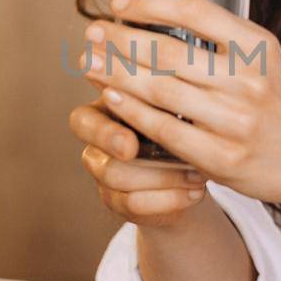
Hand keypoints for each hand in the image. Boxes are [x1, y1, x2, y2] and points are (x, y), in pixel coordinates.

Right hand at [68, 96, 209, 230]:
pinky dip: (170, 199)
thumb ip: (167, 92)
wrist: (194, 169)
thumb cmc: (183, 122)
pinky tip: (196, 192)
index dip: (103, 132)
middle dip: (118, 149)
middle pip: (92, 155)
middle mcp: (98, 145)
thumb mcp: (177, 105)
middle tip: (141, 151)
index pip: (82, 121)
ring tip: (198, 173)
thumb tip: (172, 75)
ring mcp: (105, 176)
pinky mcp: (119, 203)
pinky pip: (135, 204)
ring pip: (116, 178)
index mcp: (105, 113)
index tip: (129, 142)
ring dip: (162, 177)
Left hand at [78, 0, 280, 211]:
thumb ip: (228, 43)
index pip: (194, 9)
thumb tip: (165, 17)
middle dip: (120, 38)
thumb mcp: (271, 61)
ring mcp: (234, 122)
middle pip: (166, 50)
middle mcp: (248, 80)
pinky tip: (111, 97)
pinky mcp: (222, 159)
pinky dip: (131, 112)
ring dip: (116, 73)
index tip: (119, 1)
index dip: (150, 1)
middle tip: (92, 31)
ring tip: (90, 62)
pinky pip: (164, 131)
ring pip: (159, 90)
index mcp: (259, 45)